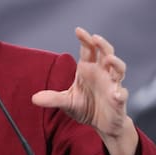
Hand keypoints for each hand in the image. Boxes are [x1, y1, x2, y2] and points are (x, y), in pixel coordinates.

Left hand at [32, 27, 139, 154]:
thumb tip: (34, 98)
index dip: (85, 40)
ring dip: (115, 63)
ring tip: (109, 59)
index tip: (78, 30)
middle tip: (95, 38)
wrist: (101, 125)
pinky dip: (120, 93)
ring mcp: (112, 86)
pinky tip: (116, 94)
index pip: (88, 50)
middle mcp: (102, 74)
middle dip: (102, 45)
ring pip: (119, 69)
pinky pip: (122, 95)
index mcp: (88, 70)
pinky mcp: (119, 100)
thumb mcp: (66, 102)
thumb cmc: (85, 107)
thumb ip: (53, 98)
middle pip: (106, 54)